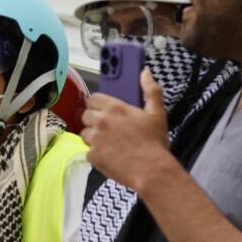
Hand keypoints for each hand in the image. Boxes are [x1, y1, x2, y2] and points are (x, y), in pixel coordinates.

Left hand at [81, 69, 172, 192]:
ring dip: (93, 136)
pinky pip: (88, 151)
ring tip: (110, 143)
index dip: (97, 104)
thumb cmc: (155, 142)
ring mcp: (94, 139)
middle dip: (94, 120)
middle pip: (86, 115)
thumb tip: (145, 72)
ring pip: (85, 133)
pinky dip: (96, 153)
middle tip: (109, 128)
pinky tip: (110, 155)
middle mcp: (100, 121)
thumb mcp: (157, 113)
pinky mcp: (91, 156)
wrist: (151, 170)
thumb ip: (150, 90)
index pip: (92, 99)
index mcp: (114, 108)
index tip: (104, 110)